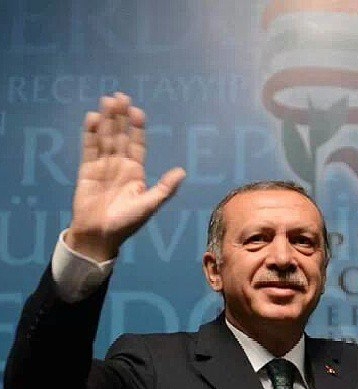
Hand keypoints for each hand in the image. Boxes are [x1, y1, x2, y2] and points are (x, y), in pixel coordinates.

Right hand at [66, 92, 185, 260]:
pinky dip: (90, 134)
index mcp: (136, 173)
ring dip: (106, 120)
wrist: (99, 235)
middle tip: (120, 97)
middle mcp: (120, 166)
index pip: (138, 145)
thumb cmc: (126, 222)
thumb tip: (183, 171)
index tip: (137, 111)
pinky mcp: (87, 170)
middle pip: (120, 136)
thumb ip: (165, 188)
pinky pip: (89, 148)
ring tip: (107, 101)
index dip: (138, 128)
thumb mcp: (149, 205)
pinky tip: (92, 118)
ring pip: (105, 138)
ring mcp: (102, 166)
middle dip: (121, 118)